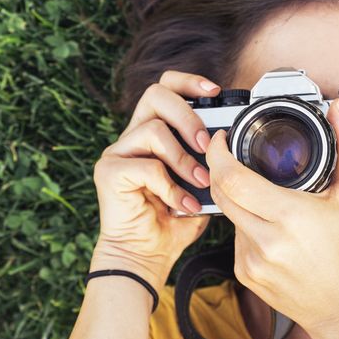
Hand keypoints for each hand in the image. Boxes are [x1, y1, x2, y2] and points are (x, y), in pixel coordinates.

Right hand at [90, 71, 217, 288]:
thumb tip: (230, 141)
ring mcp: (117, 153)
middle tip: (205, 144)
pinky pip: (146, 165)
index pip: (165, 88)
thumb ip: (210, 160)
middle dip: (188, 115)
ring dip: (183, 159)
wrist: (146, 256)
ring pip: (153, 129)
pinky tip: (181, 205)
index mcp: (153, 133)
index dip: (189, 82)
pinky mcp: (109, 172)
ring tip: (200, 183)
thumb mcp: (201, 185)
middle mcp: (132, 137)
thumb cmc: (172, 222)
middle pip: (156, 95)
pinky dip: (170, 186)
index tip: (215, 91)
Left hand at [205, 99, 338, 328]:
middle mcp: (265, 240)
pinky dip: (246, 226)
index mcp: (288, 216)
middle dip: (220, 170)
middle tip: (231, 156)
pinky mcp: (244, 274)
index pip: (232, 178)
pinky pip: (235, 238)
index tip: (222, 139)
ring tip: (268, 201)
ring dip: (239, 200)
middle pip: (221, 192)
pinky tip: (271, 231)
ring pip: (229, 215)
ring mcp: (250, 261)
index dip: (218, 153)